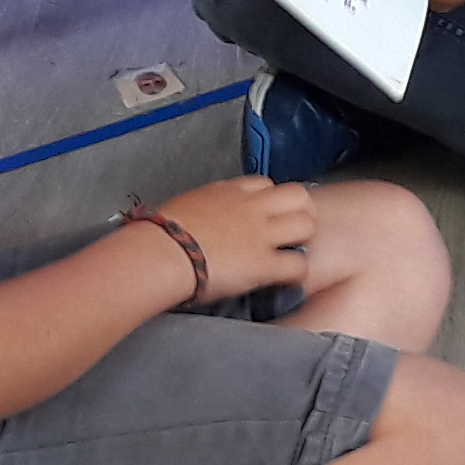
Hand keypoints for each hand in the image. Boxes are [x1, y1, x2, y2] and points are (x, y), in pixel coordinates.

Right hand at [139, 174, 316, 301]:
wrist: (159, 252)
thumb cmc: (158, 234)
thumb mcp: (184, 207)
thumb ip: (204, 210)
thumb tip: (200, 223)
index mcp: (227, 192)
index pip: (264, 184)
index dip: (271, 200)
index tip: (266, 215)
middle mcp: (250, 207)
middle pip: (297, 195)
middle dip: (300, 212)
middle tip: (292, 233)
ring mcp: (260, 234)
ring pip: (306, 224)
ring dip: (303, 240)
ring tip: (292, 254)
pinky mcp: (263, 263)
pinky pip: (299, 265)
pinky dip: (297, 274)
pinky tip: (286, 280)